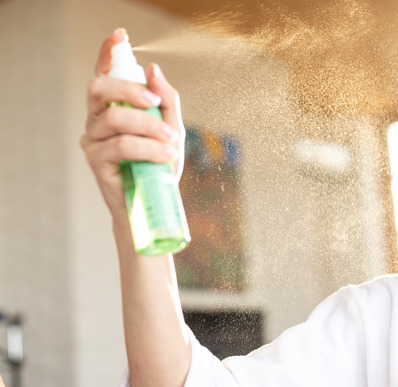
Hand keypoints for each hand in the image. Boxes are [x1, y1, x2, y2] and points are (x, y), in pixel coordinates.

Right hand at [80, 28, 185, 222]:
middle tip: (154, 101)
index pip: (104, 74)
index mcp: (113, 107)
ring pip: (117, 118)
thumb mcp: (172, 130)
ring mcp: (93, 140)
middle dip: (129, 88)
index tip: (120, 36)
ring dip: (150, 126)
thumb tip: (154, 71)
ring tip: (172, 142)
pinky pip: (122, 145)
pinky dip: (149, 148)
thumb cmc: (159, 166)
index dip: (108, 53)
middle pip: (100, 88)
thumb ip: (166, 101)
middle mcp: (97, 119)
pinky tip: (165, 156)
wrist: (155, 205)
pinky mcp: (96, 161)